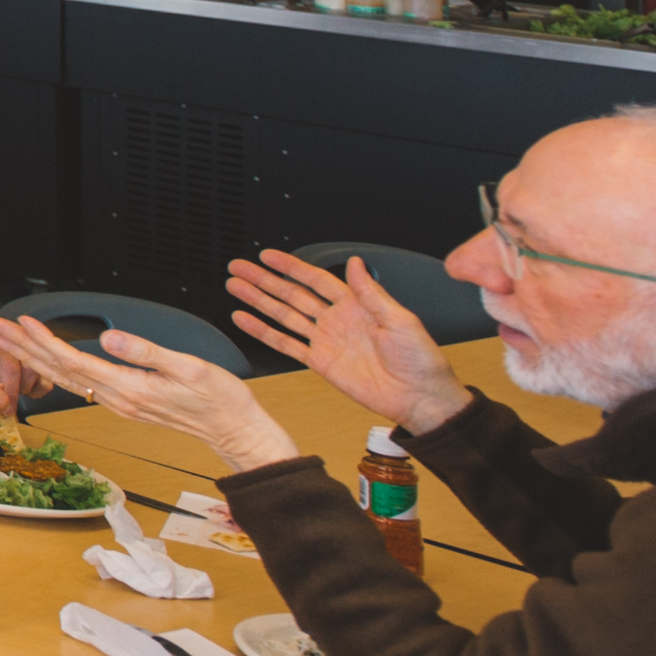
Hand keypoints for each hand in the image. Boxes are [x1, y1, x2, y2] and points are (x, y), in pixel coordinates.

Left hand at [0, 309, 291, 474]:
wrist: (235, 430)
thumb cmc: (219, 400)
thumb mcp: (189, 368)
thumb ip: (147, 352)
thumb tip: (110, 338)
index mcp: (129, 387)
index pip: (73, 361)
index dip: (44, 341)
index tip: (20, 322)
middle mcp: (118, 398)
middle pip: (60, 371)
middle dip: (25, 347)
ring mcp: (121, 403)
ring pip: (67, 378)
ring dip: (37, 357)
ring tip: (12, 340)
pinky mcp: (128, 402)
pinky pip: (82, 385)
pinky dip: (57, 369)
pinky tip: (48, 362)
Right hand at [225, 250, 470, 431]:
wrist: (419, 398)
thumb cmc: (420, 360)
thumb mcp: (400, 320)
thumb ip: (372, 292)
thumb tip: (354, 263)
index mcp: (357, 306)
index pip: (316, 279)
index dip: (291, 267)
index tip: (269, 257)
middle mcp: (337, 320)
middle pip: (292, 294)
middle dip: (265, 280)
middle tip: (240, 268)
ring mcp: (326, 341)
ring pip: (283, 316)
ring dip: (259, 302)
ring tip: (236, 287)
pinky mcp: (320, 363)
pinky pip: (286, 345)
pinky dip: (264, 333)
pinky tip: (246, 321)